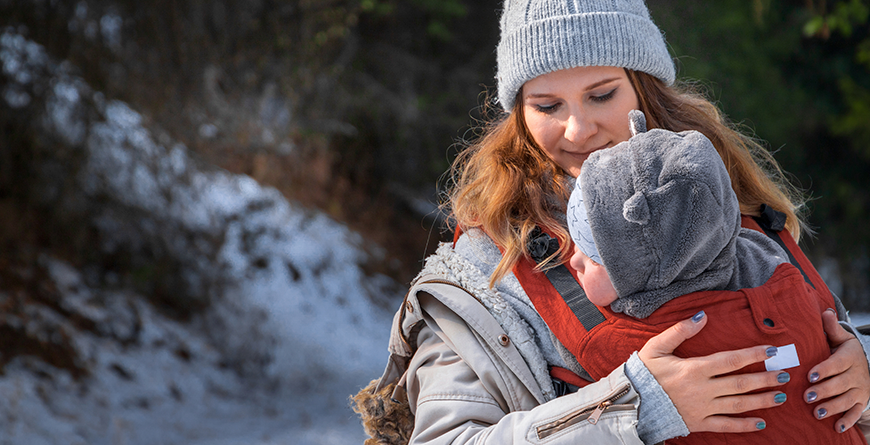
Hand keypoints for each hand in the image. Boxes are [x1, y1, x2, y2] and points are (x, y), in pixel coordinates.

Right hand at [639, 311, 786, 432]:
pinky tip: (761, 423)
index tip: (771, 351)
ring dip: (761, 400)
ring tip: (780, 397)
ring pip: (739, 405)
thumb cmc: (644, 373)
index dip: (753, 355)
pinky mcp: (700, 423)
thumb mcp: (656, 347)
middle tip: (784, 375)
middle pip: (741, 383)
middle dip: (765, 379)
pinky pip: (726, 426)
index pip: (731, 360)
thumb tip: (703, 316)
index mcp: (695, 369)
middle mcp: (703, 389)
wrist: (631, 403)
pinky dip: (745, 426)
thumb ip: (680, 331)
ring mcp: (703, 408)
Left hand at [804, 308, 869, 432]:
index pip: (837, 364)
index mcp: (850, 357)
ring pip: (847, 400)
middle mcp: (857, 375)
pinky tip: (837, 428)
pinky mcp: (861, 402)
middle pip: (840, 385)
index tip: (810, 375)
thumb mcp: (841, 339)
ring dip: (832, 408)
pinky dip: (848, 421)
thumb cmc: (843, 351)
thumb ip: (831, 328)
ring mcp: (860, 390)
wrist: (863, 365)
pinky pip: (855, 412)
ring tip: (817, 413)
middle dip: (824, 391)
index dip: (824, 370)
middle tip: (807, 397)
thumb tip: (825, 312)